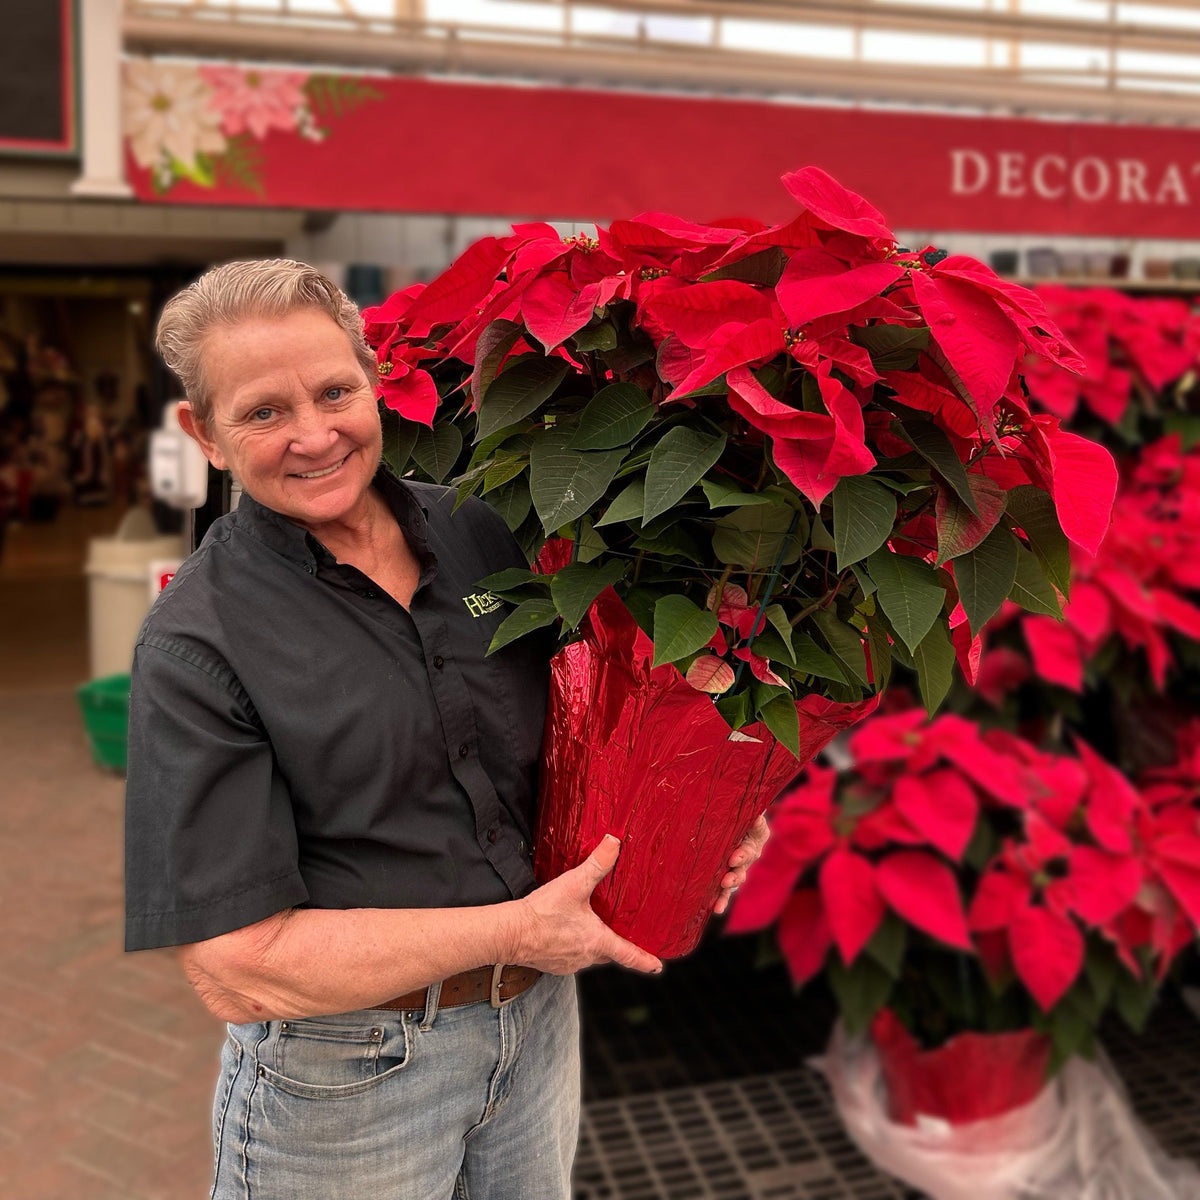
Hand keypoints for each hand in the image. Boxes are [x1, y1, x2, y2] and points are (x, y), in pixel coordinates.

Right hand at [506, 835, 662, 975]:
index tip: (657, 966)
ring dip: (591, 945)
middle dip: (616, 947)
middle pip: (609, 955)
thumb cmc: (542, 913)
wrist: (509, 933)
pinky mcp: (553, 964)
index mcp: (597, 941)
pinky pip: (570, 958)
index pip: (628, 955)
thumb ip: (597, 864)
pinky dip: (572, 947)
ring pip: (589, 956)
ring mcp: (568, 963)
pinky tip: (564, 933)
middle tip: (623, 939)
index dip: (645, 960)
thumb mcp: (574, 884)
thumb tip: (614, 843)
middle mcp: (585, 956)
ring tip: (589, 929)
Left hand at [713, 814, 769, 915]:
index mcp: (754, 839)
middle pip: (744, 866)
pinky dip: (722, 901)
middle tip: (728, 875)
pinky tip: (717, 910)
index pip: (751, 846)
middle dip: (736, 871)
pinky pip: (725, 891)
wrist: (728, 823)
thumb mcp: (746, 812)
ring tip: (723, 888)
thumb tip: (755, 816)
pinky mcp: (726, 878)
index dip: (744, 853)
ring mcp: (737, 868)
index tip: (734, 857)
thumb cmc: (738, 815)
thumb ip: (752, 816)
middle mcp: (748, 856)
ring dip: (729, 887)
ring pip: (735, 880)